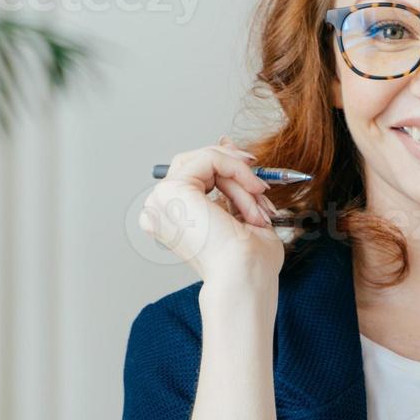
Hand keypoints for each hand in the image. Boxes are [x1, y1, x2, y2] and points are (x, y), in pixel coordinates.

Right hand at [138, 135, 284, 283]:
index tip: (255, 178)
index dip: (225, 166)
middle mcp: (159, 209)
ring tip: (256, 204)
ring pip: (205, 161)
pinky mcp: (173, 190)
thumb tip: (227, 142)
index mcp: (171, 217)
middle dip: (233, 168)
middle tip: (260, 183)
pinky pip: (210, 159)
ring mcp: (161, 199)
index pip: (191, 174)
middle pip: (194, 162)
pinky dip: (237, 171)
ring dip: (239, 178)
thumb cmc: (249, 262)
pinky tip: (252, 191)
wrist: (245, 277)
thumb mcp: (242, 211)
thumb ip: (231, 181)